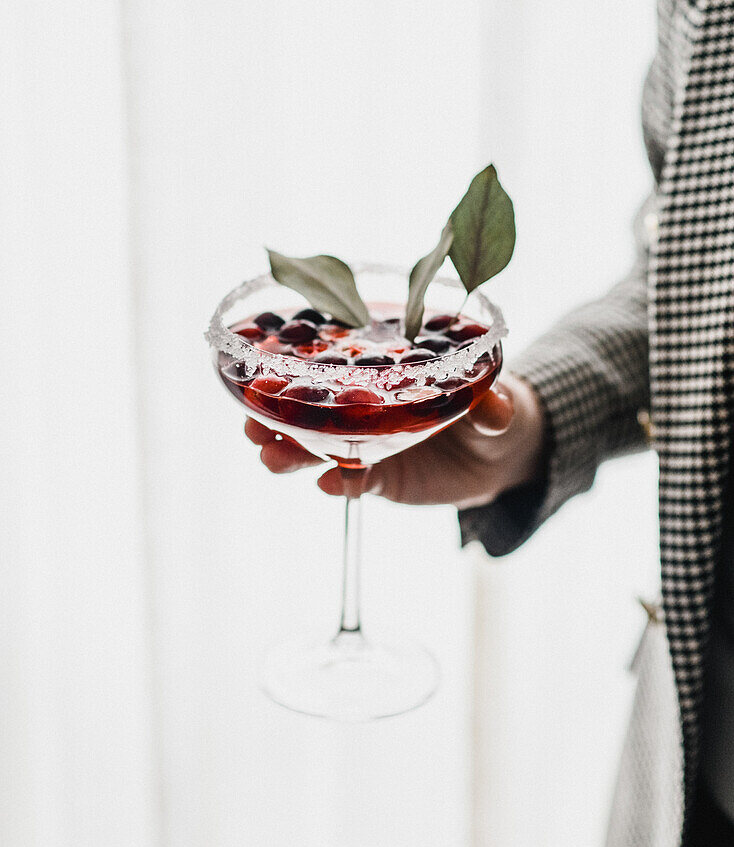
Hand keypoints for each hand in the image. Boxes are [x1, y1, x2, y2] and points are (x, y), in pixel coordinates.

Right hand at [244, 373, 545, 508]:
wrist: (501, 455)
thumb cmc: (491, 405)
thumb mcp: (496, 399)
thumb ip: (492, 403)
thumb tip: (496, 407)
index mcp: (379, 367)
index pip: (327, 361)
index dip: (291, 365)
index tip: (260, 370)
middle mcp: (363, 402)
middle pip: (305, 405)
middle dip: (270, 414)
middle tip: (251, 423)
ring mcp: (366, 441)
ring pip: (315, 446)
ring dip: (289, 451)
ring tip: (271, 456)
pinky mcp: (378, 476)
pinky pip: (348, 480)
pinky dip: (336, 483)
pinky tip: (327, 485)